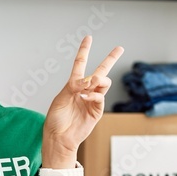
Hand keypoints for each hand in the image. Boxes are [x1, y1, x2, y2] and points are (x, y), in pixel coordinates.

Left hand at [43, 35, 123, 162]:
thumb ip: (73, 87)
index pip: (80, 64)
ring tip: (91, 83)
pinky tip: (85, 97)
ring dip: (99, 80)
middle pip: (101, 71)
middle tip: (119, 48)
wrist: (60, 137)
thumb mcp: (60, 99)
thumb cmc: (56, 119)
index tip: (88, 37)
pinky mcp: (97, 111)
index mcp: (73, 85)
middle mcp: (85, 90)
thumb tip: (89, 80)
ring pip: (104, 83)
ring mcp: (92, 100)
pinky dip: (93, 95)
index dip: (84, 50)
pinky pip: (100, 97)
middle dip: (111, 59)